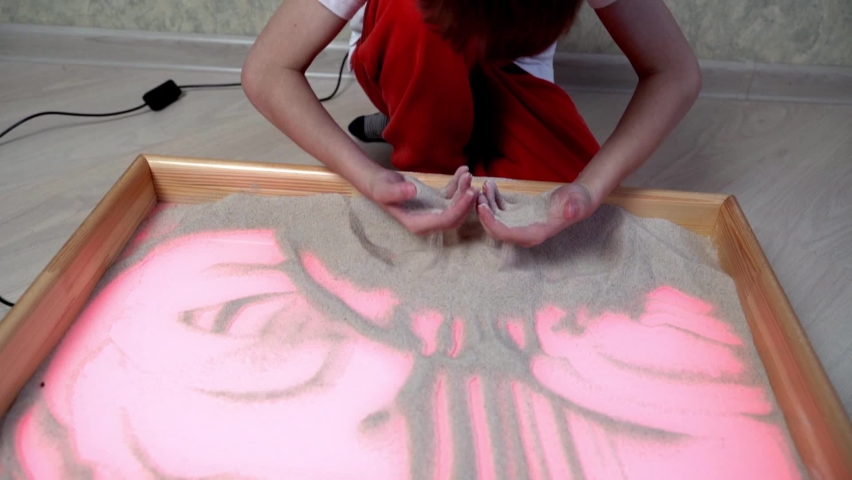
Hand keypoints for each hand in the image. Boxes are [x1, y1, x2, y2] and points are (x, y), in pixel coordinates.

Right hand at [367, 166, 477, 234]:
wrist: (379, 183)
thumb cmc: (380, 188)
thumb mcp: (384, 190)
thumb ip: (397, 192)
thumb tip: (412, 191)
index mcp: (418, 224)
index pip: (445, 221)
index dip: (459, 209)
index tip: (469, 193)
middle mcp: (428, 222)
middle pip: (455, 218)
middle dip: (466, 202)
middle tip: (472, 183)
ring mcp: (434, 212)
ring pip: (456, 207)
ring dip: (464, 191)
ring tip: (467, 173)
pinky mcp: (436, 202)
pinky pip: (452, 196)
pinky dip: (459, 184)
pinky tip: (463, 169)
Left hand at [476, 180, 596, 246]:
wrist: (579, 199)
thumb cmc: (579, 202)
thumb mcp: (578, 203)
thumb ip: (574, 208)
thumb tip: (571, 212)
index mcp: (534, 235)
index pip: (505, 234)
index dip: (491, 222)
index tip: (482, 206)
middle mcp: (523, 233)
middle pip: (495, 229)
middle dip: (483, 213)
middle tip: (477, 194)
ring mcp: (519, 225)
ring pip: (494, 219)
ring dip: (486, 204)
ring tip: (485, 186)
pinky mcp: (517, 215)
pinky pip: (499, 210)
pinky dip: (492, 198)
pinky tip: (491, 185)